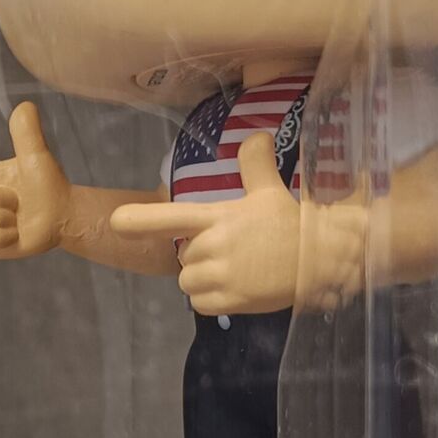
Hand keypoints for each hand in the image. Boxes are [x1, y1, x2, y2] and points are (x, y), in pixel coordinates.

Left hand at [110, 133, 300, 314]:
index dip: (141, 221)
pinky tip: (238, 287)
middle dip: (200, 254)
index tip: (115, 223)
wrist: (322, 260)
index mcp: (218, 217)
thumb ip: (255, 163)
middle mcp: (214, 246)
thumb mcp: (270, 191)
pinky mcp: (231, 300)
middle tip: (235, 249)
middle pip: (183, 254)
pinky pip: (201, 303)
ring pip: (189, 281)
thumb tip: (258, 134)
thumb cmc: (293, 225)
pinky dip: (213, 299)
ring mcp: (222, 275)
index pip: (172, 216)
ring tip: (237, 269)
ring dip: (204, 278)